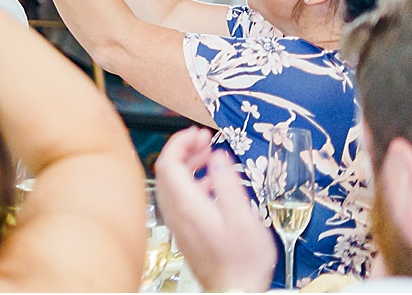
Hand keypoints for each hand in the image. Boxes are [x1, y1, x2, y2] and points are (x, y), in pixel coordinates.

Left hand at [154, 128, 276, 292]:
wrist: (235, 290)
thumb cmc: (242, 260)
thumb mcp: (244, 217)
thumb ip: (228, 183)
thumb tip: (218, 156)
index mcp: (186, 204)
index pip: (168, 162)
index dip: (180, 141)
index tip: (198, 133)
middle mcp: (176, 211)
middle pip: (167, 169)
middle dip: (184, 149)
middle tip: (205, 140)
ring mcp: (178, 222)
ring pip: (172, 183)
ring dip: (189, 165)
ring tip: (211, 157)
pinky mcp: (185, 230)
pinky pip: (180, 198)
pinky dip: (192, 182)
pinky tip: (213, 184)